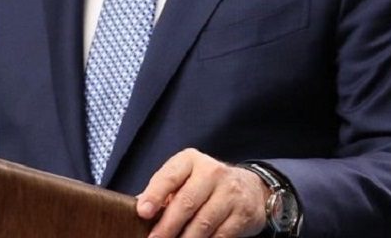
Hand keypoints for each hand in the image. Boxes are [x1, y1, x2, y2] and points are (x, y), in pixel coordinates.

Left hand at [135, 148, 267, 237]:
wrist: (252, 188)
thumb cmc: (207, 185)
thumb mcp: (186, 178)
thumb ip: (163, 191)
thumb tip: (137, 207)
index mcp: (191, 160)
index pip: (170, 176)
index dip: (155, 195)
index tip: (142, 212)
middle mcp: (212, 172)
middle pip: (186, 202)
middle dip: (167, 226)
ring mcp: (230, 192)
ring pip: (203, 223)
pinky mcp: (243, 213)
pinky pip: (220, 236)